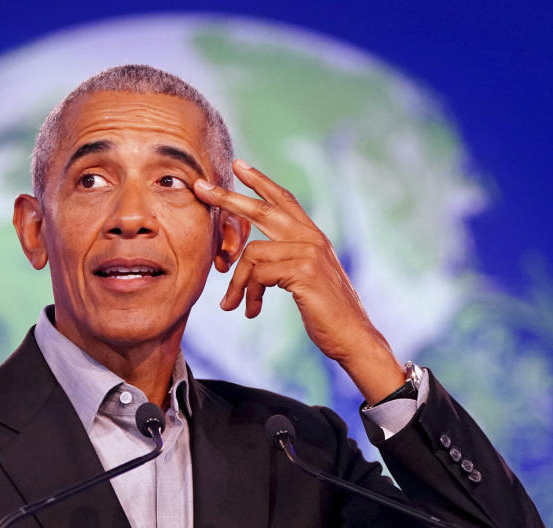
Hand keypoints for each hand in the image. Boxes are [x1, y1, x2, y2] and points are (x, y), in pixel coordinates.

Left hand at [194, 159, 403, 403]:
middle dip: (227, 198)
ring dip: (237, 283)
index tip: (239, 165)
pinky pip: (258, 273)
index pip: (284, 200)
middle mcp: (312, 238)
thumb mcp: (304, 280)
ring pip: (252, 253)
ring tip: (232, 305)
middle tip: (200, 187)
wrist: (352, 337)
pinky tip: (252, 311)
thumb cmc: (326, 313)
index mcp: (312, 237)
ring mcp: (309, 252)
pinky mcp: (303, 271)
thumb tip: (255, 259)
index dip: (261, 181)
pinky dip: (249, 293)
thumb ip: (286, 261)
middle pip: (262, 209)